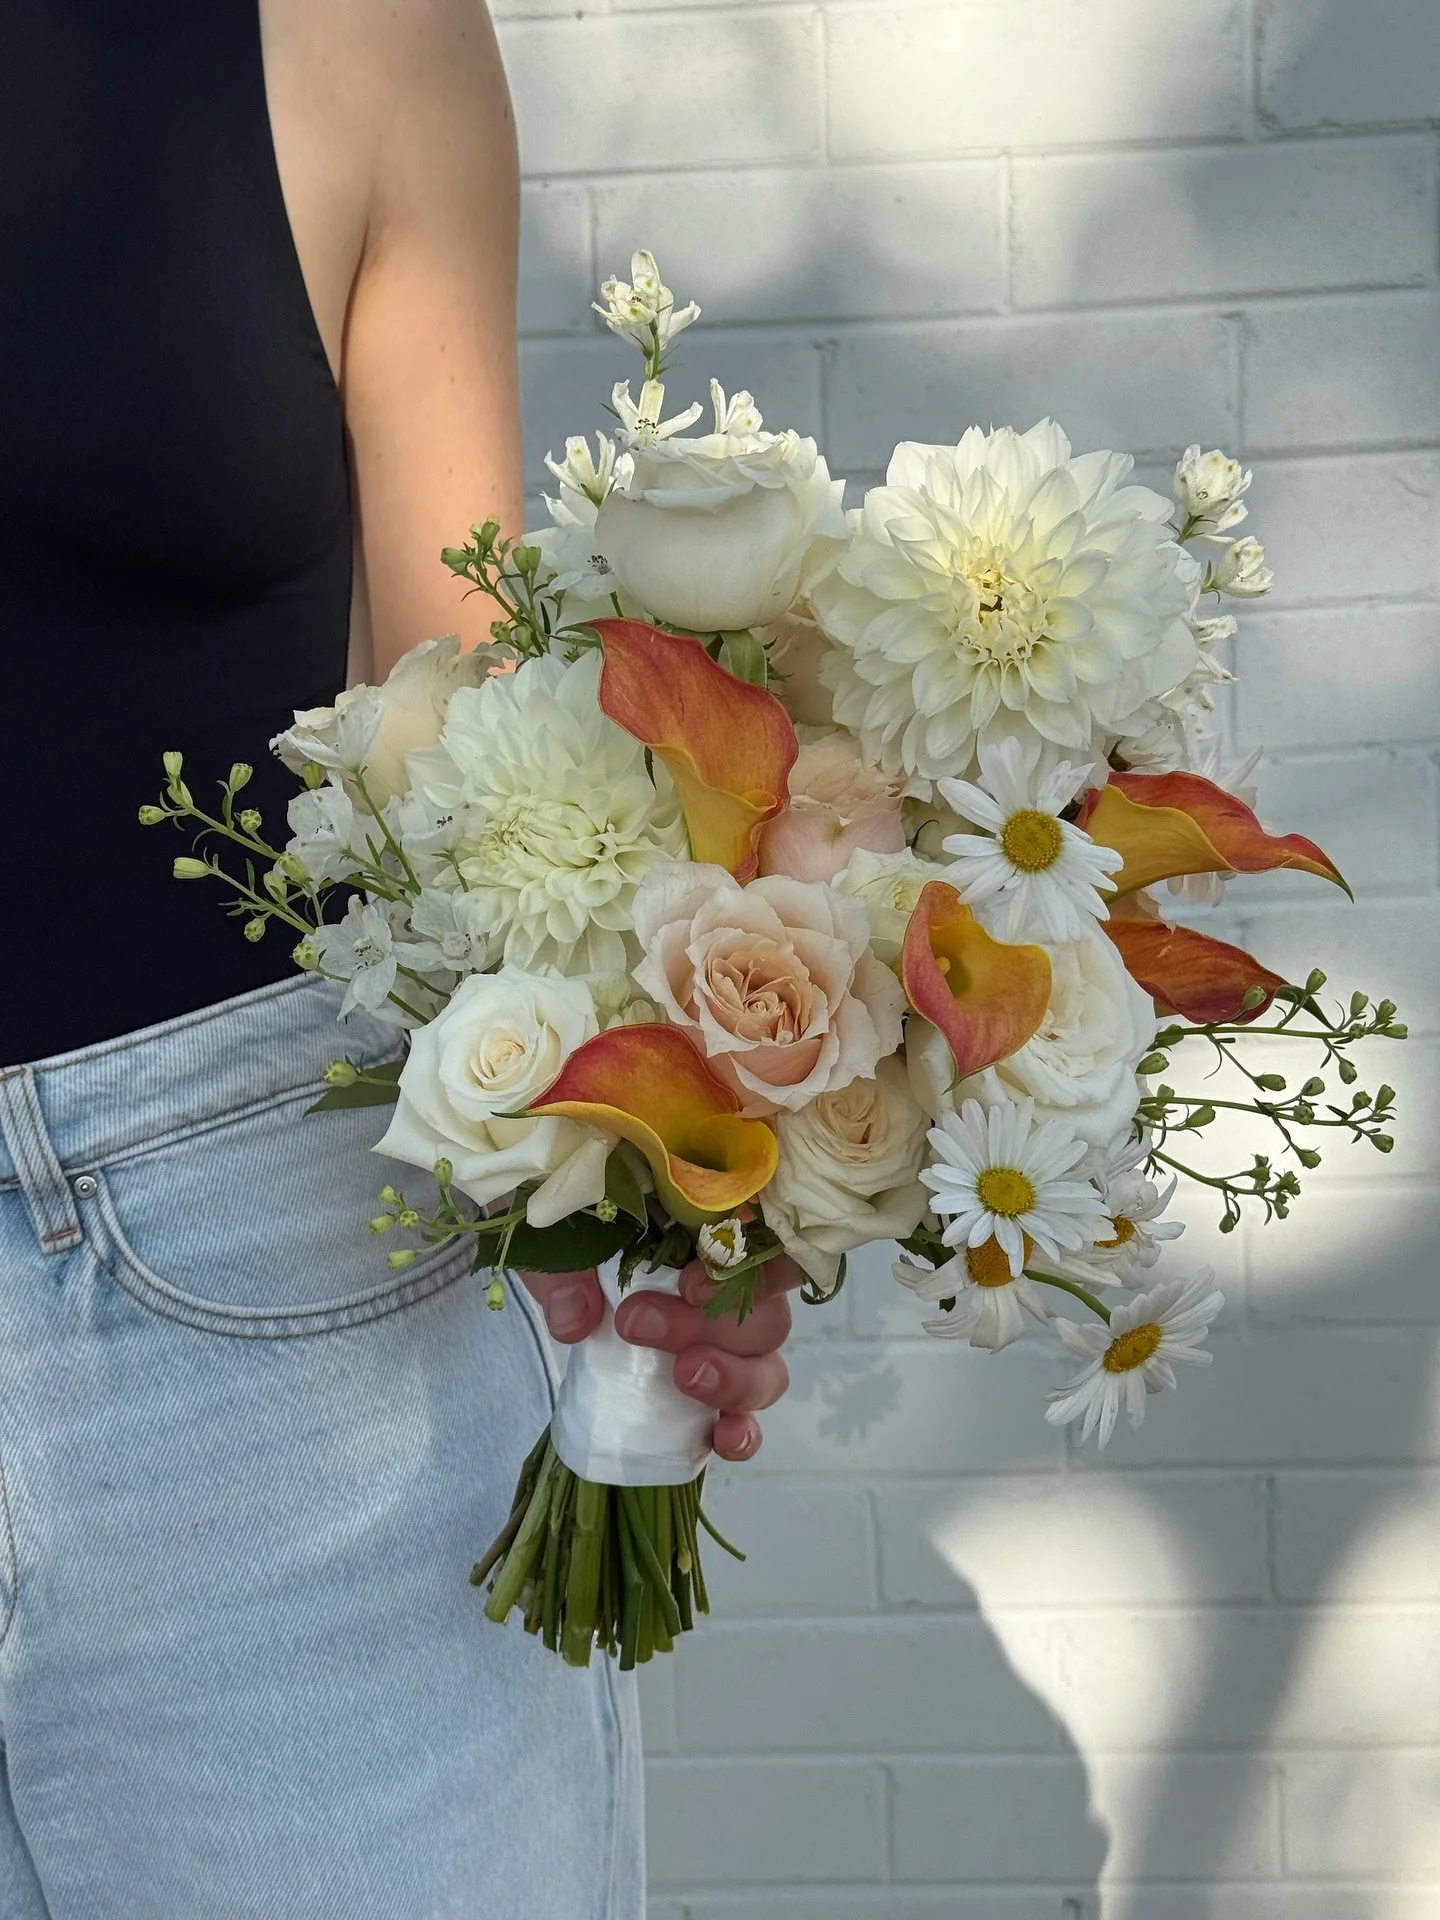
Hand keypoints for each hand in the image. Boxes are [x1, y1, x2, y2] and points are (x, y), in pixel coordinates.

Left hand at [516, 1256, 803, 1461]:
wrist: (549, 1255)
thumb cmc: (567, 1231)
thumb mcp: (558, 1238)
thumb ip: (565, 1272)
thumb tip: (574, 1319)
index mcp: (707, 1232)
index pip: (760, 1246)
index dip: (743, 1268)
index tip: (685, 1284)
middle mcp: (731, 1287)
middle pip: (764, 1313)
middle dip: (708, 1326)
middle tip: (635, 1324)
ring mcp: (725, 1345)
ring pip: (766, 1366)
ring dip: (733, 1379)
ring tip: (684, 1378)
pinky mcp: (708, 1392)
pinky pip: (744, 1416)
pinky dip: (742, 1432)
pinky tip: (725, 1440)